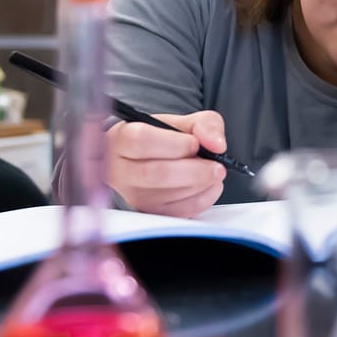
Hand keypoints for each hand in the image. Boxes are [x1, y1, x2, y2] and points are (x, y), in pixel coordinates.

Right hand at [106, 110, 227, 217]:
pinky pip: (174, 213)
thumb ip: (204, 124)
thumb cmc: (160, 141)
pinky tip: (208, 188)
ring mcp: (129, 195)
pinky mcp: (145, 213)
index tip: (195, 144)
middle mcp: (119, 169)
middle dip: (194, 171)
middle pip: (155, 173)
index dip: (175, 144)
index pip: (142, 141)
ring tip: (214, 175)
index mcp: (122, 138)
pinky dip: (199, 201)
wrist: (149, 162)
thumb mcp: (181, 123)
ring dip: (199, 186)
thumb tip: (217, 144)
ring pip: (165, 196)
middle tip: (216, 166)